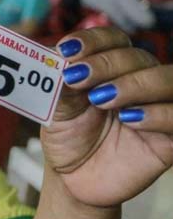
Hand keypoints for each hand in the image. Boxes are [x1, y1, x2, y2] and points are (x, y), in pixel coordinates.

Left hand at [41, 27, 172, 206]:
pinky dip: (157, 114)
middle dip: (106, 64)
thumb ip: (61, 85)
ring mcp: (158, 107)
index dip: (93, 40)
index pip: (114, 40)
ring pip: (167, 80)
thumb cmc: (68, 137)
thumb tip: (62, 60)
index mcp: (112, 68)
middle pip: (138, 57)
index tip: (66, 50)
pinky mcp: (169, 139)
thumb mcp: (57, 109)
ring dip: (134, 84)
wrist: (73, 179)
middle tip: (77, 77)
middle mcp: (140, 81)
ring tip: (102, 98)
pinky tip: (130, 118)